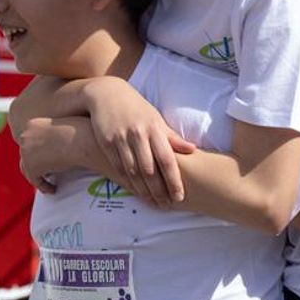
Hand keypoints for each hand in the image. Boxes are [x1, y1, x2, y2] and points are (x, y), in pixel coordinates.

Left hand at [16, 117, 90, 194]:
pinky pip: (35, 180)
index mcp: (31, 125)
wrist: (82, 139)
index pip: (29, 141)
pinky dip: (44, 186)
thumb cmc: (81, 132)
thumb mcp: (65, 128)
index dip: (36, 152)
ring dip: (38, 177)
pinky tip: (54, 189)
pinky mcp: (31, 167)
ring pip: (27, 169)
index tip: (45, 160)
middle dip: (34, 164)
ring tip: (50, 184)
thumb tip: (57, 147)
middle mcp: (24, 136)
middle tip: (46, 174)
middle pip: (25, 155)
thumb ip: (56, 136)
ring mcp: (25, 152)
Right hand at [82, 78, 195, 205]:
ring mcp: (121, 139)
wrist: (106, 94)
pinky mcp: (106, 143)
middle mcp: (138, 134)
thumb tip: (192, 150)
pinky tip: (136, 191)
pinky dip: (128, 182)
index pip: (167, 159)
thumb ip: (172, 137)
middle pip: (150, 170)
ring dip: (144, 190)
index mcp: (154, 129)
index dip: (174, 180)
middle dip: (159, 190)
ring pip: (133, 172)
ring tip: (154, 203)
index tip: (180, 196)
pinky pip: (118, 168)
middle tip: (167, 205)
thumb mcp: (156, 119)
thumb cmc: (137, 109)